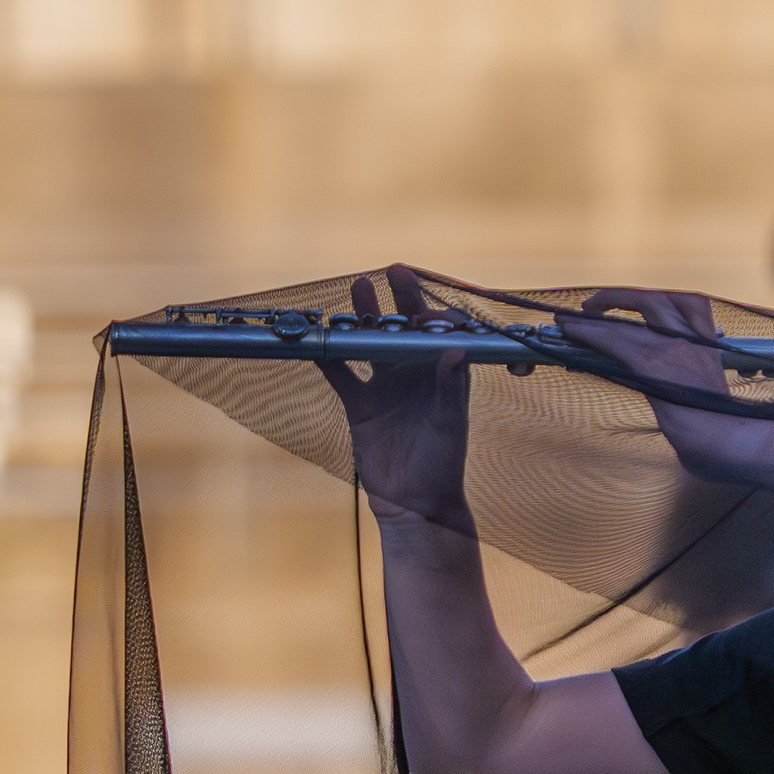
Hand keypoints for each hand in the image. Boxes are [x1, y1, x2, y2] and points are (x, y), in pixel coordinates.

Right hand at [316, 270, 474, 527]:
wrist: (414, 503)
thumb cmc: (443, 464)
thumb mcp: (449, 424)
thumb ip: (450, 387)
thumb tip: (454, 348)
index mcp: (441, 375)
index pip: (439, 334)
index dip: (433, 314)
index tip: (426, 303)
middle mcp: (414, 375)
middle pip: (404, 329)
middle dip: (399, 300)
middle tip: (391, 270)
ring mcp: (386, 388)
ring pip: (372, 344)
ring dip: (364, 318)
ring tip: (356, 289)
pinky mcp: (361, 406)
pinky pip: (342, 376)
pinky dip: (329, 359)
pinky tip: (318, 339)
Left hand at [563, 288, 764, 479]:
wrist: (731, 441)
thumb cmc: (721, 428)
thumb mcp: (706, 394)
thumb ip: (686, 382)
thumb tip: (659, 388)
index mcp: (709, 345)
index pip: (687, 304)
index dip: (655, 298)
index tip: (632, 303)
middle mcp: (694, 340)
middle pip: (657, 299)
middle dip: (621, 297)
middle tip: (594, 306)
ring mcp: (675, 350)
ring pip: (632, 317)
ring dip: (596, 315)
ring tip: (568, 319)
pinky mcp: (654, 366)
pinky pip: (616, 340)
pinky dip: (590, 333)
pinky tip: (572, 333)